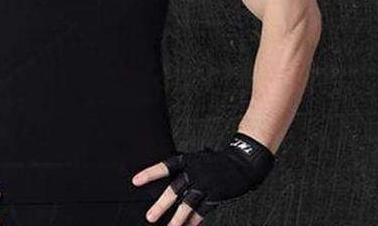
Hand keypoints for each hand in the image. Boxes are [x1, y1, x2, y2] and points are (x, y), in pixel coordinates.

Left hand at [131, 132, 275, 224]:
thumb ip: (184, 170)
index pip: (164, 166)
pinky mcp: (217, 195)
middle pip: (174, 189)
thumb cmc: (216, 161)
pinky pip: (203, 210)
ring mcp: (206, 184)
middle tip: (150, 216)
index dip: (149, 173)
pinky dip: (195, 221)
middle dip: (161, 204)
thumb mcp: (198, 159)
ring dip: (177, 218)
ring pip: (188, 204)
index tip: (135, 181)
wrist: (242, 162)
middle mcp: (194, 171)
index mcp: (187, 160)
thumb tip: (169, 182)